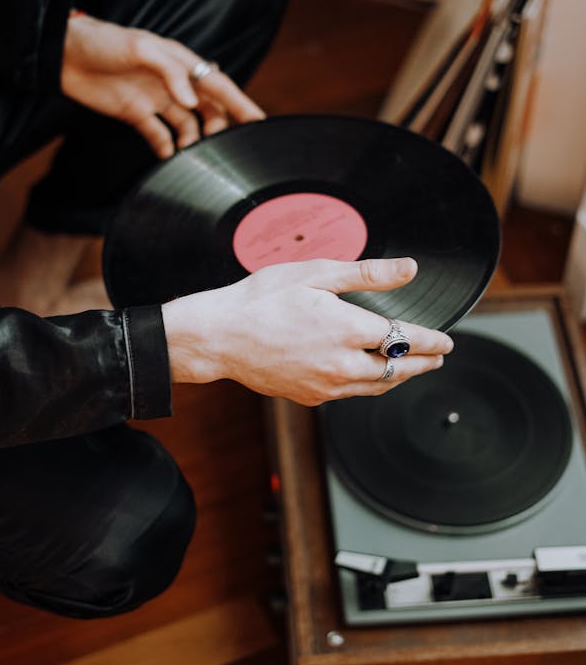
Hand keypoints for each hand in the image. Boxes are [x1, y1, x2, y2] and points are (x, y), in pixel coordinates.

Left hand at [61, 12, 263, 157]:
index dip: (241, 104)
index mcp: (180, 62)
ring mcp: (155, 99)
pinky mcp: (135, 113)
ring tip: (193, 157)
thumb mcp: (141, 48)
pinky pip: (159, 135)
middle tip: (220, 148)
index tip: (260, 122)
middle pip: (208, 110)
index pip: (218, 85)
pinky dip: (166, 148)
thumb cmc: (105, 42)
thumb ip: (170, 72)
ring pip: (187, 126)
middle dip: (219, 129)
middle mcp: (173, 83)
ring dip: (193, 142)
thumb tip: (191, 102)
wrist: (64, 54)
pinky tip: (169, 159)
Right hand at [161, 257, 453, 406]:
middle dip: (424, 363)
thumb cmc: (260, 299)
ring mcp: (326, 385)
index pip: (405, 338)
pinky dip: (370, 384)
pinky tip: (371, 375)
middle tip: (440, 357)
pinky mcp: (310, 396)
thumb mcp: (316, 274)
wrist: (219, 337)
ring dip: (400, 376)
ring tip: (414, 368)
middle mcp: (342, 363)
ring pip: (377, 385)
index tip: (446, 341)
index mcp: (347, 329)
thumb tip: (408, 268)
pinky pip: (351, 392)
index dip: (431, 340)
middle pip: (398, 368)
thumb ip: (367, 273)